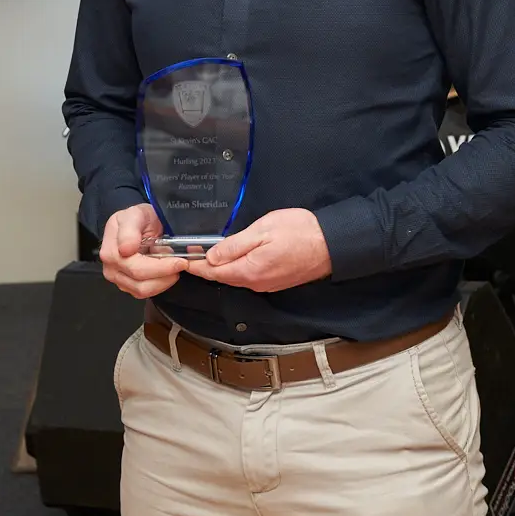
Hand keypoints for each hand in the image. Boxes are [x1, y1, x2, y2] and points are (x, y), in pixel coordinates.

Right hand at [98, 204, 187, 298]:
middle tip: (182, 264)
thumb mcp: (136, 214)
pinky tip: (166, 273)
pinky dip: (159, 285)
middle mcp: (111, 267)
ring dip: (163, 281)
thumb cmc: (139, 218)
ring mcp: (117, 279)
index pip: (135, 268)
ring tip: (174, 268)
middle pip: (140, 283)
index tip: (180, 261)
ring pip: (142, 291)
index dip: (160, 267)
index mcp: (111, 249)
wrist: (140, 223)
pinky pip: (144, 293)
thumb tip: (126, 249)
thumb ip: (129, 230)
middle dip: (165, 275)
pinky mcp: (126, 285)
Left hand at [187, 209, 331, 293]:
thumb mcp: (262, 231)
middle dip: (206, 267)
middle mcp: (256, 283)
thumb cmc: (300, 232)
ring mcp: (267, 284)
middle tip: (190, 253)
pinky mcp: (276, 281)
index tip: (182, 259)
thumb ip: (235, 245)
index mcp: (249, 271)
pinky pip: (250, 276)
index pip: (213, 273)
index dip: (196, 266)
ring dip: (222, 268)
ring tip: (207, 254)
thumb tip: (210, 257)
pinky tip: (234, 258)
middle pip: (223, 277)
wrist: (333, 244)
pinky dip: (237, 268)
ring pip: (237, 277)